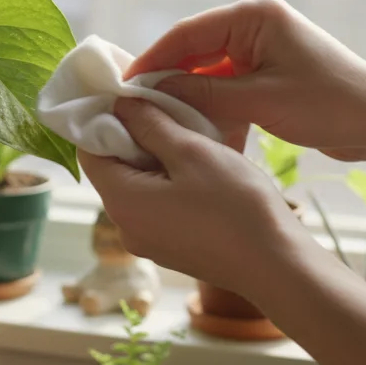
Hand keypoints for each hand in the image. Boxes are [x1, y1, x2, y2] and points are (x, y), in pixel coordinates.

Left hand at [80, 98, 319, 296]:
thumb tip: (120, 106)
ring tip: (190, 140)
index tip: (129, 100)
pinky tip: (201, 172)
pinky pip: (157, 207)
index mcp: (122, 202)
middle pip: (113, 170)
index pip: (89, 152)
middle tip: (167, 114)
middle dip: (134, 138)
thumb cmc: (235, 206)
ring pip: (138, 187)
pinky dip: (169, 184)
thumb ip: (150, 125)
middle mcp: (125, 227)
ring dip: (156, 160)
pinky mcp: (170, 250)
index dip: (103, 122)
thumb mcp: (191, 152)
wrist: (276, 264)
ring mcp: (147, 242)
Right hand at [128, 0, 365, 162]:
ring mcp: (259, 48)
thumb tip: (151, 93)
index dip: (151, 62)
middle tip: (134, 111)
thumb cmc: (329, 104)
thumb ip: (202, 93)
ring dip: (190, 100)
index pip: (186, 34)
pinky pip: (224, 86)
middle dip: (167, 83)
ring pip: (205, 72)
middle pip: (192, 52)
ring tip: (163, 125)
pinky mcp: (265, 72)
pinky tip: (199, 131)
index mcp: (253, 15)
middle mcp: (253, 24)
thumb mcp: (259, 100)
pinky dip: (212, 108)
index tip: (122, 90)